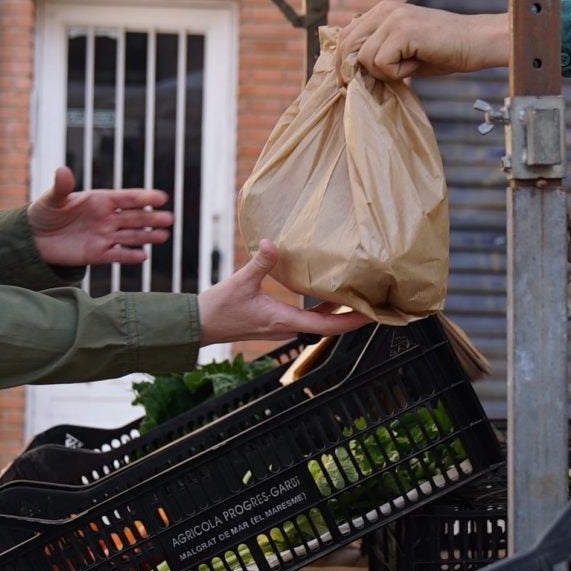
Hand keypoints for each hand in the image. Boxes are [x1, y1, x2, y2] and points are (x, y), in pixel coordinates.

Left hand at [27, 166, 173, 267]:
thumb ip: (61, 187)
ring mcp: (104, 236)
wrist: (34, 238)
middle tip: (169, 219)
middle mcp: (106, 218)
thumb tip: (62, 170)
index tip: (161, 198)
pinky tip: (143, 256)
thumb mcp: (51, 198)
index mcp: (99, 200)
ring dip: (147, 236)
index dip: (144, 197)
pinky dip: (129, 256)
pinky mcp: (97, 254)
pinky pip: (117, 255)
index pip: (126, 198)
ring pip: (130, 236)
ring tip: (163, 236)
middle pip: (134, 217)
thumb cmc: (44, 212)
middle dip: (151, 218)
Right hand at [196, 241, 368, 344]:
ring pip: (316, 323)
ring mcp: (280, 327)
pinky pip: (304, 319)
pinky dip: (319, 310)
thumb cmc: (218, 309)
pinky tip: (323, 296)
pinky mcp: (273, 323)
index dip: (352, 321)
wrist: (198, 325)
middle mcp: (285, 327)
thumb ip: (259, 263)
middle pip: (328, 326)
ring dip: (336, 313)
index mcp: (283, 320)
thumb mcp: (240, 282)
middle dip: (350, 316)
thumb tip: (271, 243)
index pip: (327, 326)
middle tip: (372, 303)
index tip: (372, 314)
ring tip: (355, 297)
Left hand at [341, 2, 507, 82]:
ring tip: (410, 66)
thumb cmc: (443, 51)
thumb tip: (351, 73)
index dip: (342, 61)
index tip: (346, 82)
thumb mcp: (403, 50)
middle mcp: (384, 10)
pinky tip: (416, 64)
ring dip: (385, 72)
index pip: (345, 35)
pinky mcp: (403, 30)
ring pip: (365, 57)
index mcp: (381, 11)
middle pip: (347, 44)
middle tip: (368, 85)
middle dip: (353, 71)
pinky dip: (398, 73)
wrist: (474, 43)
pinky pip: (382, 62)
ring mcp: (393, 18)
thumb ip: (379, 53)